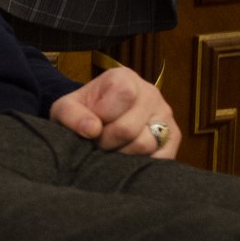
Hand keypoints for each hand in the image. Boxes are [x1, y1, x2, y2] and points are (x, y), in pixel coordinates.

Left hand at [49, 65, 178, 157]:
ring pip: (145, 144)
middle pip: (129, 128)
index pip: (123, 95)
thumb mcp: (65, 109)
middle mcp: (151, 92)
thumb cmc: (81, 112)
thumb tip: (92, 130)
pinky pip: (161, 158)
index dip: (102, 116)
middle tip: (97, 141)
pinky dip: (140, 163)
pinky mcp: (174, 137)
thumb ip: (72, 115)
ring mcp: (166, 115)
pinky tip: (126, 157)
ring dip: (121, 153)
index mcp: (125, 78)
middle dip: (106, 141)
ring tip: (111, 147)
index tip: (91, 122)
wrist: (95, 120)